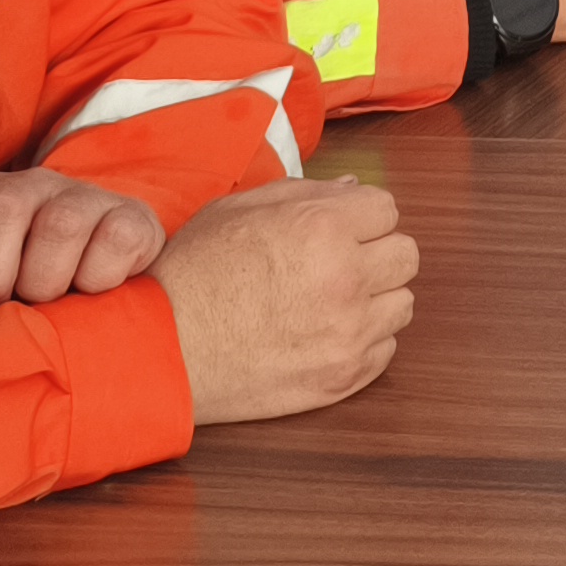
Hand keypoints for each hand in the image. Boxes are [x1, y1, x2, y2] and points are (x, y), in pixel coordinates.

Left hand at [0, 169, 161, 325]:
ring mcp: (80, 195)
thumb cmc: (10, 304)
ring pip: (58, 225)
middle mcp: (22, 184)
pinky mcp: (131, 216)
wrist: (98, 298)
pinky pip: (112, 241)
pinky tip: (91, 294)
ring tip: (49, 306)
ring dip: (48, 284)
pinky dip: (99, 281)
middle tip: (3, 314)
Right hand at [155, 178, 418, 424]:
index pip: (387, 209)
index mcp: (322, 226)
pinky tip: (322, 335)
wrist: (160, 352)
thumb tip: (353, 190)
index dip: (360, 218)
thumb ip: (304, 193)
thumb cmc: (191, 275)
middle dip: (375, 255)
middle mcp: (346, 277)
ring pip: (402, 303)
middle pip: (405, 255)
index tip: (338, 231)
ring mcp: (349, 331)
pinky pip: (386, 349)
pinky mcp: (345, 375)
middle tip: (336, 266)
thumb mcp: (236, 210)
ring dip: (374, 300)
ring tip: (327, 303)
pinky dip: (363, 341)